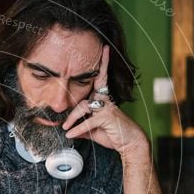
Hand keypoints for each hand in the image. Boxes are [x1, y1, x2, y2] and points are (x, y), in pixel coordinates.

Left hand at [62, 45, 148, 160]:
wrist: (129, 144)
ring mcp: (107, 108)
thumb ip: (82, 126)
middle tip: (80, 69)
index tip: (104, 49)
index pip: (100, 79)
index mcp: (103, 100)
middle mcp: (105, 100)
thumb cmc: (113, 134)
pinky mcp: (107, 117)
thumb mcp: (93, 130)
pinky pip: (88, 122)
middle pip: (90, 87)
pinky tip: (71, 134)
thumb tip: (69, 130)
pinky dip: (77, 129)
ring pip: (84, 105)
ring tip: (65, 126)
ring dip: (72, 117)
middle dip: (87, 77)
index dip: (102, 65)